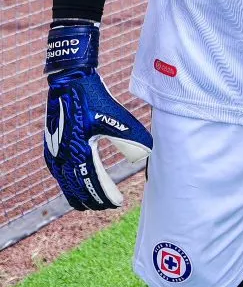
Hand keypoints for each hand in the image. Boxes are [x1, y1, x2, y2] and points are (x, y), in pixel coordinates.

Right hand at [44, 22, 151, 210]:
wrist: (68, 81)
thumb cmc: (92, 97)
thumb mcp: (114, 116)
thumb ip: (130, 137)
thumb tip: (146, 154)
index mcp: (79, 151)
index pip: (93, 183)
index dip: (105, 195)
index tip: (118, 202)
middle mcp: (63, 157)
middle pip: (78, 190)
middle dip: (93, 199)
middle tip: (108, 204)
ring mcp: (54, 154)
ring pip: (66, 185)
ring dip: (80, 194)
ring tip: (94, 201)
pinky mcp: (51, 149)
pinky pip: (59, 175)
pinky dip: (69, 185)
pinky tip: (78, 185)